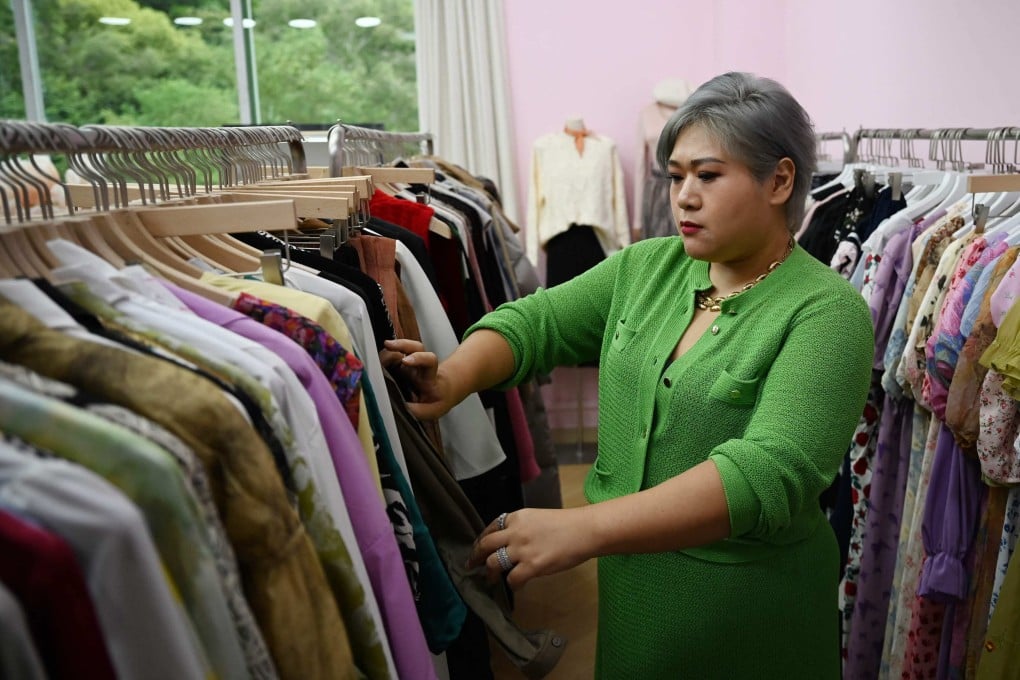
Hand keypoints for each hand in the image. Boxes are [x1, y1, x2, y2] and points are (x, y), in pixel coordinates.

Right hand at [381, 338, 455, 420]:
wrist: (441, 391)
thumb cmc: (436, 399)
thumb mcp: (432, 410)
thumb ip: (419, 411)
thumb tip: (401, 409)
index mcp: (429, 376)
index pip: (429, 361)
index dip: (419, 358)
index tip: (406, 361)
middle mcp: (419, 366)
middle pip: (415, 348)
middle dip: (402, 345)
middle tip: (388, 346)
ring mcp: (408, 364)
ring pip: (401, 350)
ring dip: (389, 350)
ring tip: (375, 353)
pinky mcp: (398, 366)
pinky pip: (389, 358)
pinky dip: (381, 359)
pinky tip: (373, 361)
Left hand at [467, 507, 592, 589]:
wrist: (585, 530)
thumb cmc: (567, 524)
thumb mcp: (538, 519)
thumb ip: (522, 528)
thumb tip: (512, 544)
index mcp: (516, 518)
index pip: (491, 528)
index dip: (481, 540)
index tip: (477, 549)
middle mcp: (515, 532)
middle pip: (485, 545)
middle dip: (476, 557)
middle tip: (472, 566)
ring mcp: (522, 549)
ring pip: (493, 563)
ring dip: (490, 573)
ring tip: (491, 579)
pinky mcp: (532, 566)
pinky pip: (512, 579)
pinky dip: (512, 584)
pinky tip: (516, 586)